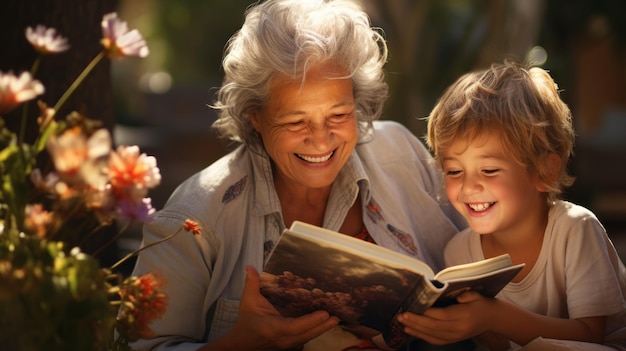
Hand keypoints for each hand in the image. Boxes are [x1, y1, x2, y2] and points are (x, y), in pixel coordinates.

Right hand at [205, 265, 339, 350]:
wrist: (241, 345)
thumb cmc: (246, 323)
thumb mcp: (248, 302)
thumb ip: (251, 284)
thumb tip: (250, 267)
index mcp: (274, 328)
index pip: (295, 326)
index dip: (311, 321)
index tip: (325, 313)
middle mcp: (283, 339)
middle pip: (307, 334)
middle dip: (323, 326)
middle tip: (337, 316)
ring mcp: (287, 344)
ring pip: (308, 338)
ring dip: (322, 329)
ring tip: (335, 319)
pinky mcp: (289, 345)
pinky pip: (305, 338)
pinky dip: (315, 331)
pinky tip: (324, 324)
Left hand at [396, 291, 493, 344]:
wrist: (492, 319)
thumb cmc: (481, 304)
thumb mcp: (477, 295)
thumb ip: (468, 295)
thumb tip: (458, 296)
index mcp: (464, 316)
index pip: (443, 316)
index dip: (427, 312)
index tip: (414, 306)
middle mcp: (459, 328)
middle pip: (434, 326)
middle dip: (416, 321)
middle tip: (402, 315)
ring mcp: (455, 336)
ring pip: (432, 335)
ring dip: (416, 329)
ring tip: (402, 323)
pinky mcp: (453, 340)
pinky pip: (435, 340)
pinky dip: (422, 336)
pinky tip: (411, 330)